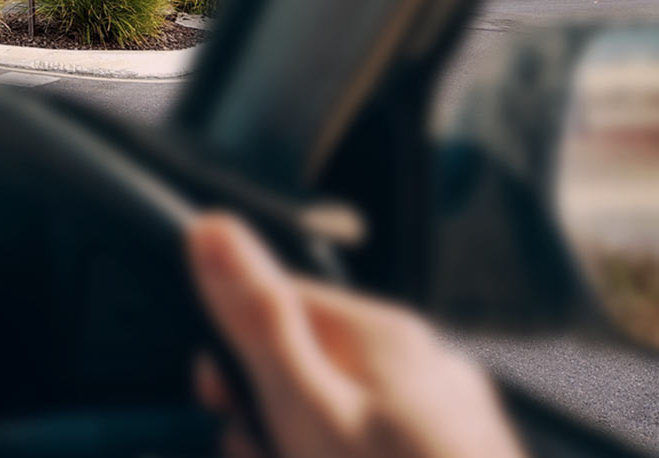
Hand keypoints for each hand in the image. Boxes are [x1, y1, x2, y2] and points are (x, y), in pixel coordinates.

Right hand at [188, 213, 526, 457]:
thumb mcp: (304, 409)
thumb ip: (257, 319)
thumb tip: (211, 226)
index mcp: (383, 333)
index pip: (273, 302)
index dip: (231, 355)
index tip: (219, 402)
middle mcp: (425, 362)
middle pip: (305, 369)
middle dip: (264, 420)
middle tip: (263, 456)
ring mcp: (450, 419)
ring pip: (337, 419)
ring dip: (294, 449)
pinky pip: (377, 451)